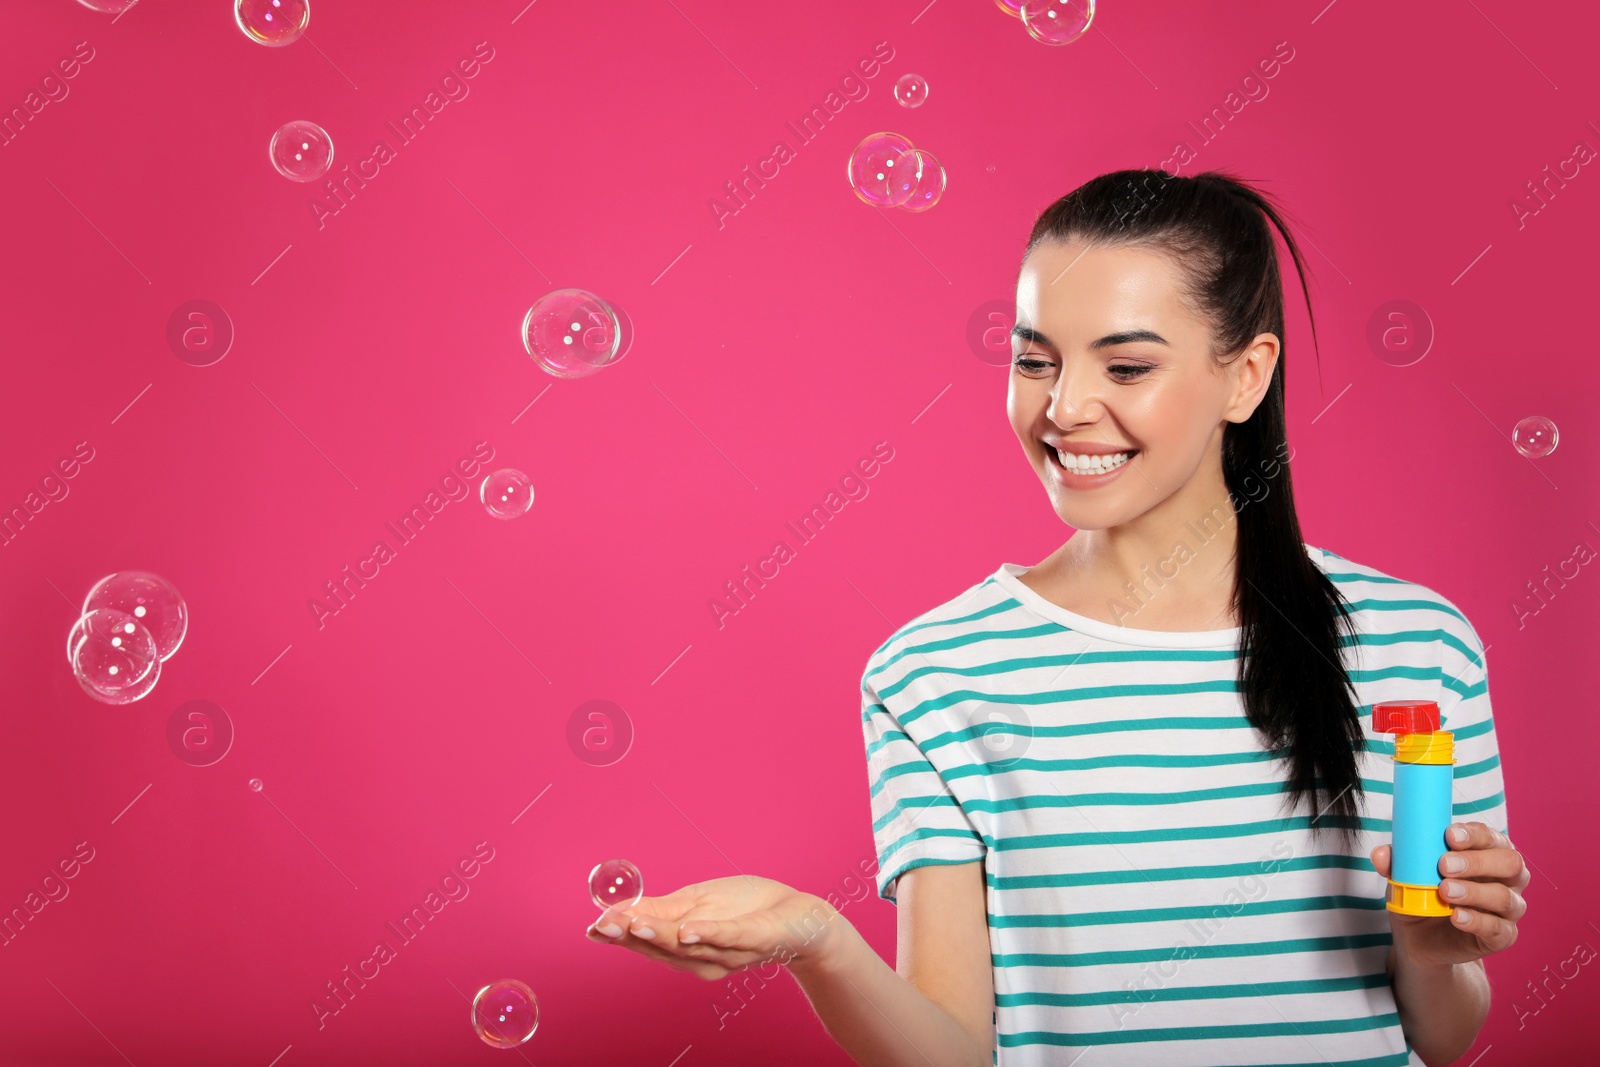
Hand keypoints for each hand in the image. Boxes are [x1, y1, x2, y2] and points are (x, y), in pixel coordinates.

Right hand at [584, 874, 843, 981]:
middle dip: (630, 937)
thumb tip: (619, 905)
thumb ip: (662, 908)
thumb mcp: (698, 900)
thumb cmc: (748, 907)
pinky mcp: (754, 939)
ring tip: (633, 926)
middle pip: (662, 947)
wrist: (800, 917)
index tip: (592, 928)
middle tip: (601, 927)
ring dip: (660, 936)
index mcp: (686, 946)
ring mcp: (729, 951)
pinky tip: (687, 929)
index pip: (647, 941)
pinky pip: (728, 938)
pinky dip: (707, 934)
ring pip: (689, 945)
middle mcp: (703, 957)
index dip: (619, 935)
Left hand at [1369, 820, 1528, 968]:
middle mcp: (1506, 879)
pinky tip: (1456, 917)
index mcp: (1487, 853)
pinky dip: (1478, 921)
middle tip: (1444, 865)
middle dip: (1477, 861)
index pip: (1490, 837)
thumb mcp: (1405, 876)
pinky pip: (1499, 929)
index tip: (1449, 835)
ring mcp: (1507, 909)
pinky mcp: (1502, 936)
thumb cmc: (1420, 896)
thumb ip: (1396, 862)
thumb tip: (1381, 854)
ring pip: (1506, 897)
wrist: (1420, 940)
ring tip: (1445, 891)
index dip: (1474, 834)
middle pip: (1510, 863)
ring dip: (1475, 892)